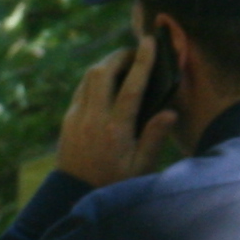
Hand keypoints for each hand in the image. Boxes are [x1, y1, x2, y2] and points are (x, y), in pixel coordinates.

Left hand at [54, 34, 178, 187]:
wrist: (73, 198)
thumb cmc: (112, 184)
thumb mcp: (139, 168)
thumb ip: (154, 138)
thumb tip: (171, 112)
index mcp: (116, 130)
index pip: (131, 86)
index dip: (142, 61)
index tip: (149, 41)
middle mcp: (93, 119)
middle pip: (103, 72)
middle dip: (120, 55)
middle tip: (135, 51)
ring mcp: (77, 118)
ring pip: (89, 77)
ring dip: (106, 64)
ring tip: (123, 63)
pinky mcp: (67, 120)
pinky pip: (81, 89)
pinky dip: (94, 78)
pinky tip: (106, 81)